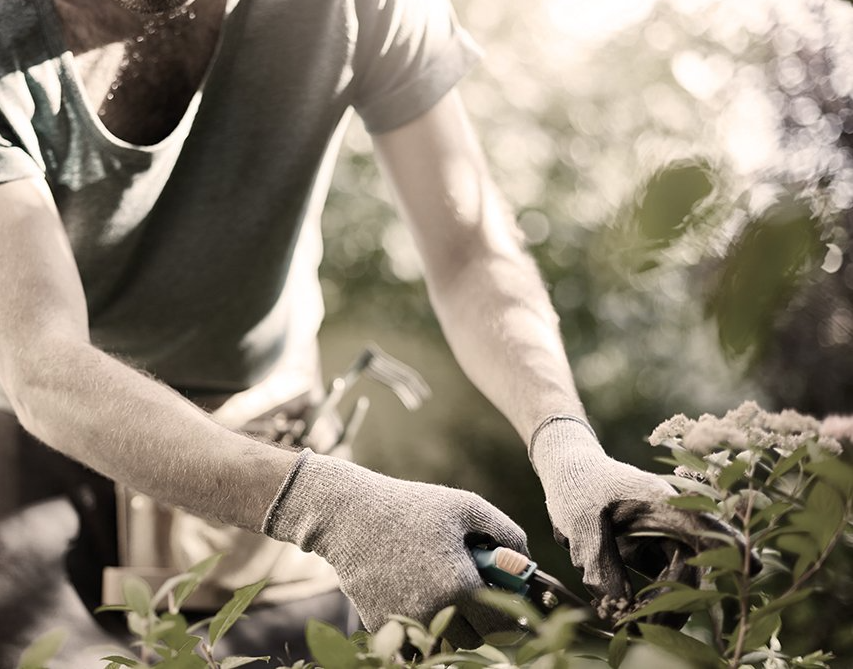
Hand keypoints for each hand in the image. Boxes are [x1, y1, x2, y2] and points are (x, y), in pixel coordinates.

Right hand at [263, 450, 527, 648]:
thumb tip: (527, 560)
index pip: (501, 624)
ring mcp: (406, 623)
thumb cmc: (412, 506)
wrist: (350, 515)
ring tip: (446, 591)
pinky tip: (419, 594)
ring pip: (445, 644)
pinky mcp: (383, 626)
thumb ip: (505, 532)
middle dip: (481, 621)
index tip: (508, 599)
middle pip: (475, 641)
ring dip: (453, 626)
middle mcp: (434, 611)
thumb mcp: (466, 507)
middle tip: (475, 591)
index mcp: (460, 585)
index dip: (511, 614)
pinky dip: (423, 627)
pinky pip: (415, 641)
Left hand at [531, 416, 754, 622]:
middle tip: (640, 629)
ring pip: (679, 581)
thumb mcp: (580, 521)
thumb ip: (599, 561)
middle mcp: (672, 521)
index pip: (705, 526)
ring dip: (660, 608)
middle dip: (674, 604)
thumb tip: (618, 607)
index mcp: (662, 503)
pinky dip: (648, 602)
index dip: (729, 547)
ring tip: (628, 625)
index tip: (750, 566)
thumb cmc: (577, 485)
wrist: (568, 470)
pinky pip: (662, 583)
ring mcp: (664, 537)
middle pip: (692, 568)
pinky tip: (626, 616)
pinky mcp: (652, 551)